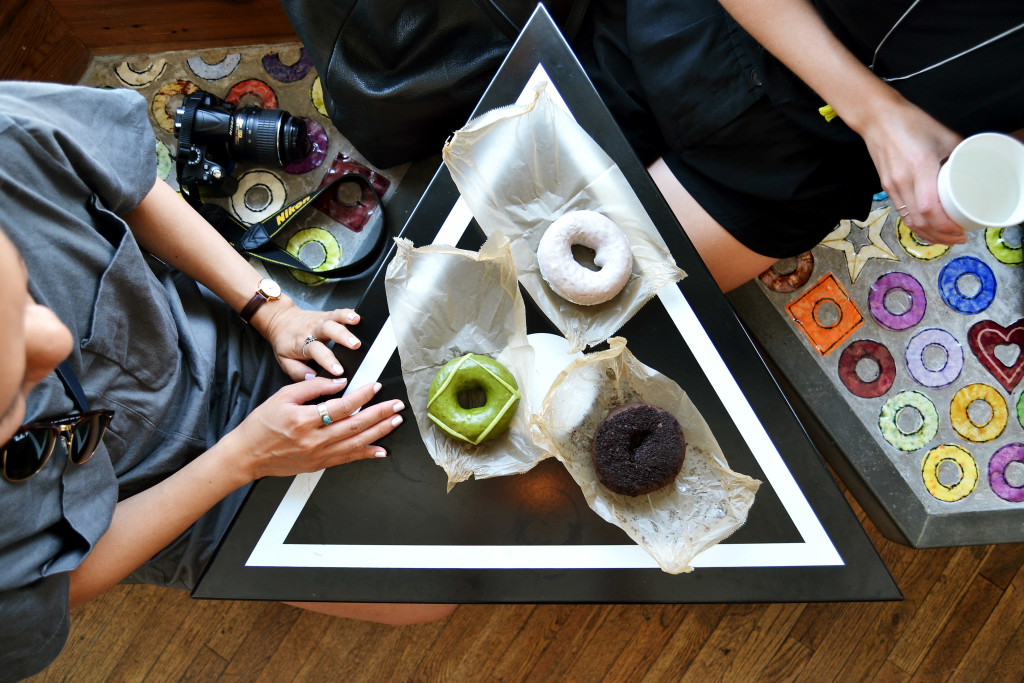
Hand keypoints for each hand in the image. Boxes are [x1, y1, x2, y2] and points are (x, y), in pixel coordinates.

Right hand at [227, 377, 403, 480]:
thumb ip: (313, 387)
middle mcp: (314, 440)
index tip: (376, 386)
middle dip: (380, 414)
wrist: (247, 455)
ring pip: (356, 443)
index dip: (363, 396)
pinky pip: (348, 459)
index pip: (343, 406)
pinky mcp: (319, 464)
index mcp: (304, 420)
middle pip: (355, 425)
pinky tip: (381, 450)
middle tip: (397, 405)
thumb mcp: (283, 396)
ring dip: (379, 432)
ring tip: (395, 421)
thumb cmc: (261, 424)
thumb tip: (339, 382)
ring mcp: (318, 455)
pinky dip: (366, 454)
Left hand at [255, 297, 363, 380]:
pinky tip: (357, 315)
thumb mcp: (284, 361)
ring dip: (346, 318)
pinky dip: (349, 312)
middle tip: (355, 345)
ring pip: (334, 317)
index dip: (327, 361)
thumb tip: (313, 377)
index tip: (339, 371)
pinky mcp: (327, 315)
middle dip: (342, 336)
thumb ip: (297, 371)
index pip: (316, 351)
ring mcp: (320, 320)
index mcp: (302, 343)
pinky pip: (339, 312)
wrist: (281, 321)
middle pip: (328, 330)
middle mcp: (312, 330)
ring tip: (357, 320)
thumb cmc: (285, 344)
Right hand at [858, 99, 966, 245]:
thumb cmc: (911, 123)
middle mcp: (903, 181)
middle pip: (919, 221)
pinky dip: (916, 225)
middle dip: (940, 236)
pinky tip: (926, 228)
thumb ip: (960, 154)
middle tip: (958, 238)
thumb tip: (977, 168)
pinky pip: (902, 213)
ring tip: (945, 238)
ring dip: (928, 234)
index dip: (945, 226)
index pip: (929, 208)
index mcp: (920, 167)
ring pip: (909, 221)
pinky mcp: (887, 187)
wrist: (878, 119)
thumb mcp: (944, 135)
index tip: (961, 231)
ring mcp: (892, 186)